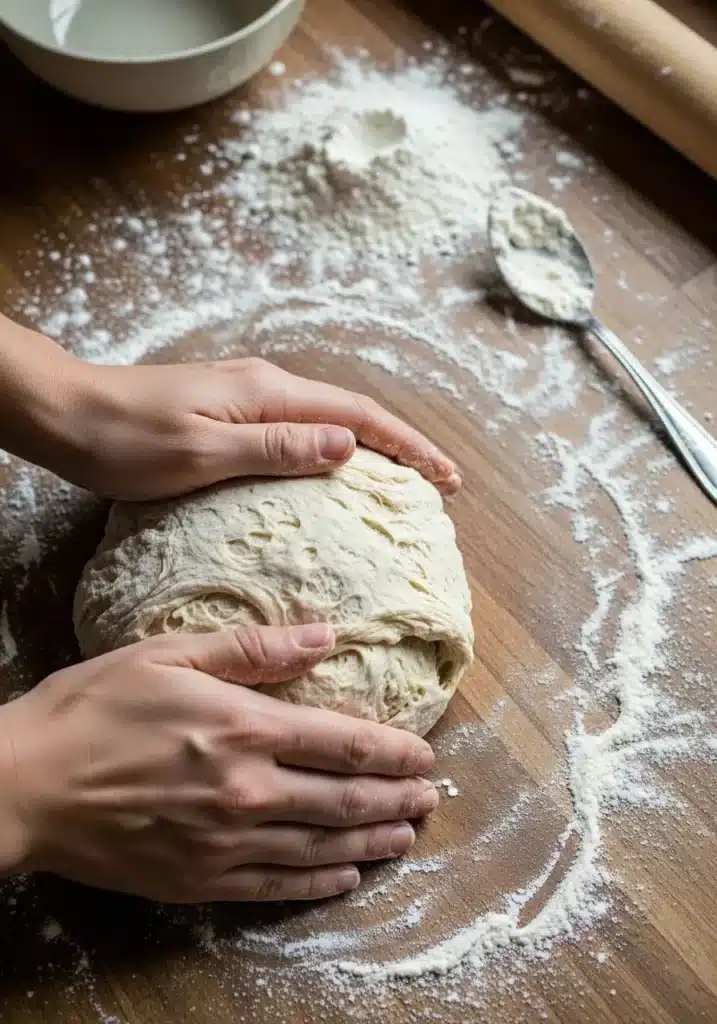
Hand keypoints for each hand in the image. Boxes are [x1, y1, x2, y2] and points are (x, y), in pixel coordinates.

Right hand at [0, 623, 437, 902]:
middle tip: (431, 799)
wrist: (23, 786)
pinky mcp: (200, 880)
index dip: (395, 751)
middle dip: (397, 799)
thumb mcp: (169, 655)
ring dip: (373, 842)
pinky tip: (347, 879)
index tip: (425, 756)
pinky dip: (320, 884)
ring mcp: (226, 843)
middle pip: (346, 801)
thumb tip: (324, 635)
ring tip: (406, 836)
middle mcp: (248, 791)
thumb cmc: (93, 708)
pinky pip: (277, 887)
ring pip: (323, 848)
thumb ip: (253, 648)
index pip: (346, 742)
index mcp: (245, 728)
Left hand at [54, 356, 460, 499]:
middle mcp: (266, 385)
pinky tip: (333, 471)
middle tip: (439, 484)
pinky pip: (297, 427)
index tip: (446, 476)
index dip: (407, 447)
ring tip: (400, 481)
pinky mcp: (229, 409)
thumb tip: (348, 448)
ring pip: (326, 420)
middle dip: (400, 447)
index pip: (357, 418)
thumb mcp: (202, 453)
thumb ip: (277, 449)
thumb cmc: (126, 440)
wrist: (67, 413)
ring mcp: (247, 395)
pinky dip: (331, 449)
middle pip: (351, 414)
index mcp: (268, 394)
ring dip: (369, 448)